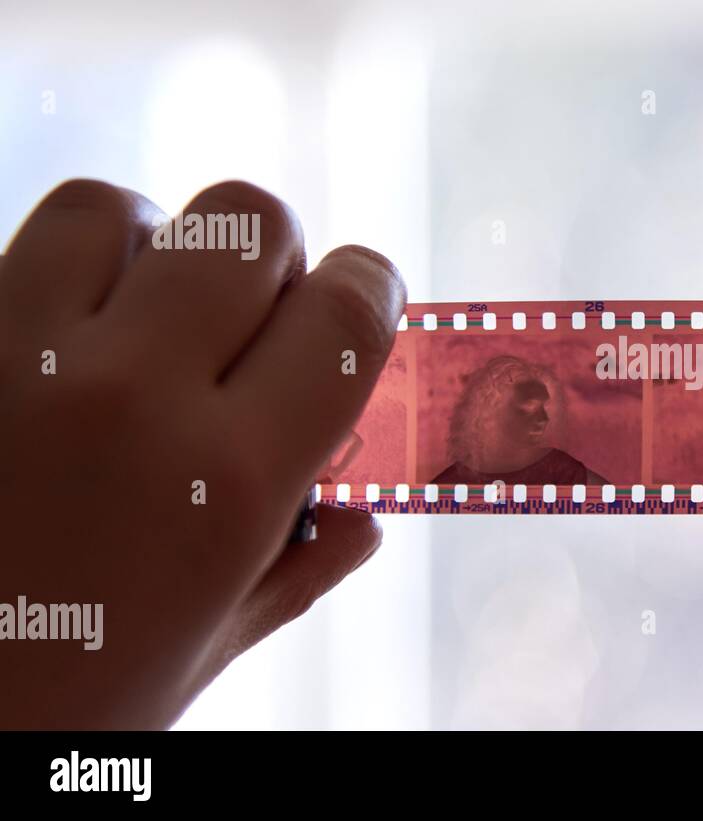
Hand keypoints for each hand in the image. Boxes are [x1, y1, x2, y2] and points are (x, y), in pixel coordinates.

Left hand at [0, 179, 404, 727]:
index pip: (345, 312)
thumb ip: (298, 571)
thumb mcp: (202, 650)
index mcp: (229, 481)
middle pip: (246, 219)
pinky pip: (10, 258)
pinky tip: (50, 354)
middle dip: (271, 258)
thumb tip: (357, 523)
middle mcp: (130, 396)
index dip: (372, 287)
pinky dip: (49, 283)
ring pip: (116, 207)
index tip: (362, 297)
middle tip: (248, 319)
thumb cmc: (58, 706)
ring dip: (148, 248)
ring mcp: (13, 359)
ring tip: (134, 316)